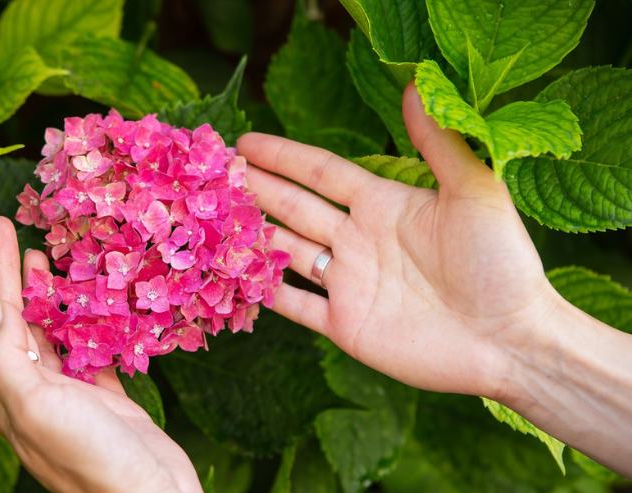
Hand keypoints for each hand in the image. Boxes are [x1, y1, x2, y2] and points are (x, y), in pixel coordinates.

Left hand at [0, 216, 200, 492]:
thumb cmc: (92, 459)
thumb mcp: (38, 408)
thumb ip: (9, 360)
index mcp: (7, 391)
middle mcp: (30, 389)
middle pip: (10, 316)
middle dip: (1, 267)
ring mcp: (68, 394)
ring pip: (45, 330)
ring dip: (37, 290)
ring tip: (34, 251)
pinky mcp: (103, 398)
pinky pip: (85, 347)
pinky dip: (79, 319)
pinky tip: (82, 300)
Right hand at [238, 82, 563, 399]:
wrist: (510, 339)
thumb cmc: (500, 263)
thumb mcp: (474, 192)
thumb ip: (437, 142)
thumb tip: (415, 84)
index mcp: (383, 205)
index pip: (321, 173)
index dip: (283, 156)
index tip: (246, 141)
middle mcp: (359, 240)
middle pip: (295, 207)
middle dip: (257, 189)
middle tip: (217, 173)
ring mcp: (349, 283)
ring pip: (287, 251)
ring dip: (253, 234)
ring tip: (215, 217)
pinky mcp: (346, 324)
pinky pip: (295, 305)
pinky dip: (265, 292)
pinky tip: (235, 277)